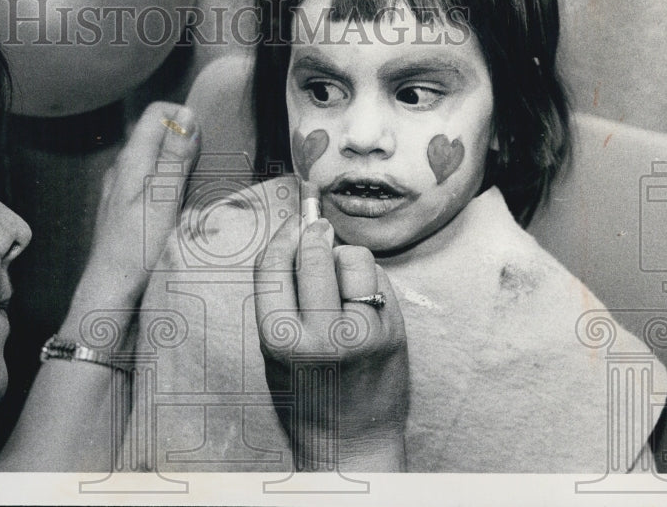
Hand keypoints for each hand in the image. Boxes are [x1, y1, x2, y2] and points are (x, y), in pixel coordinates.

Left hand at [63, 102, 199, 347]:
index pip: (157, 113)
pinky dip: (169, 187)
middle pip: (157, 135)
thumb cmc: (136, 251)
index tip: (205, 144)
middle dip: (184, 141)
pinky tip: (180, 210)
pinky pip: (151, 185)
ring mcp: (121, 191)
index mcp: (130, 161)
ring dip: (179, 167)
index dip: (184, 119)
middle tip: (207, 168)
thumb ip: (174, 158)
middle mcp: (122, 170)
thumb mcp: (162, 201)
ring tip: (197, 190)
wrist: (111, 297)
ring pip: (154, 160)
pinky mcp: (126, 212)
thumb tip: (186, 114)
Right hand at [253, 209, 408, 471]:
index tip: (291, 224)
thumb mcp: (273, 350)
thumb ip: (280, 298)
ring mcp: (362, 334)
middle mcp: (321, 336)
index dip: (282, 237)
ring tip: (340, 278)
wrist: (349, 442)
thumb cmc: (305, 392)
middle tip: (316, 228)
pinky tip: (361, 295)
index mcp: (279, 341)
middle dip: (314, 233)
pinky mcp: (393, 334)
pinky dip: (368, 278)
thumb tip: (297, 233)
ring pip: (353, 260)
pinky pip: (379, 281)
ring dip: (345, 258)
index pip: (273, 268)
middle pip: (314, 254)